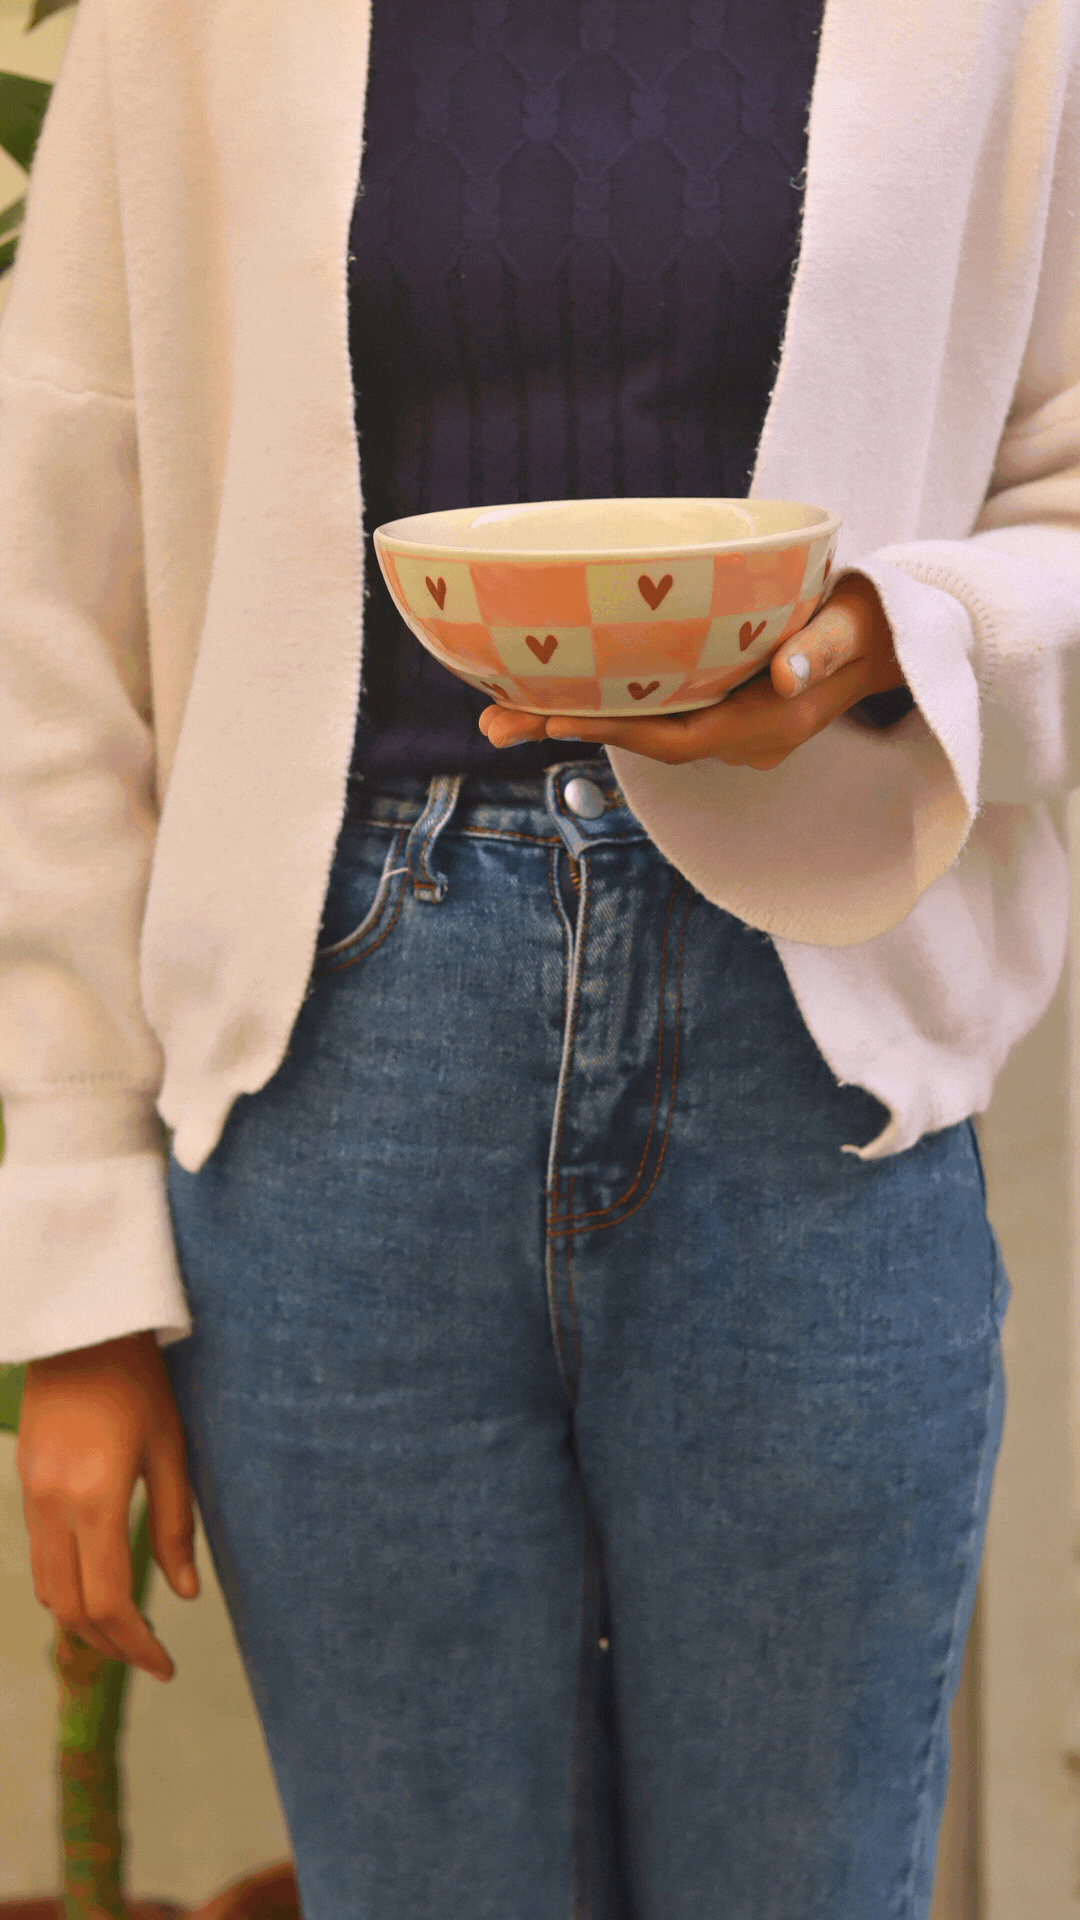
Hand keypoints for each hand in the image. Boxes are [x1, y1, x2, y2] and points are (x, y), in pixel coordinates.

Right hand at [16, 1330, 199, 1682]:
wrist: (81, 1326)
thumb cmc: (139, 1379)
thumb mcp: (171, 1447)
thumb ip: (176, 1523)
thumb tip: (185, 1592)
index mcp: (94, 1496)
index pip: (107, 1599)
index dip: (136, 1644)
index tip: (166, 1666)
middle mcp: (52, 1504)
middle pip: (69, 1608)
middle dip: (110, 1645)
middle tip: (150, 1660)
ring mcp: (30, 1495)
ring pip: (46, 1588)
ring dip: (84, 1622)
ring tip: (128, 1634)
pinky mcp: (25, 1483)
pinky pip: (39, 1555)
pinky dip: (67, 1586)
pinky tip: (99, 1588)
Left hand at [478, 574, 906, 767]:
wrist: (891, 639)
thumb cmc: (870, 619)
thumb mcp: (853, 626)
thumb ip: (820, 649)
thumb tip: (785, 673)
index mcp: (766, 725)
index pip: (676, 736)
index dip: (613, 730)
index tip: (551, 717)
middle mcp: (739, 740)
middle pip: (641, 742)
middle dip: (568, 732)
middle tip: (490, 725)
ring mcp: (728, 730)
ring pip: (642, 732)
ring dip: (575, 723)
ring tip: (500, 714)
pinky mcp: (719, 712)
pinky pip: (655, 716)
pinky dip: (607, 707)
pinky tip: (558, 691)